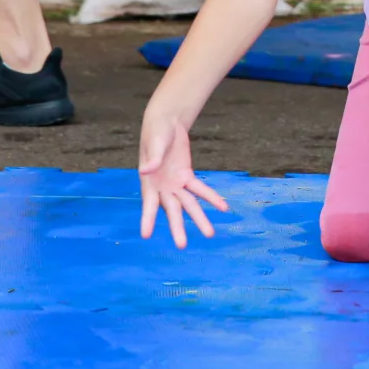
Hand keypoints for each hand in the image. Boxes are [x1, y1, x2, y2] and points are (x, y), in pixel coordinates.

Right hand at [138, 115, 228, 248]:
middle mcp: (163, 188)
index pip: (148, 204)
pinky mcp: (187, 176)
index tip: (146, 235)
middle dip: (177, 228)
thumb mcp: (154, 143)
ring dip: (199, 219)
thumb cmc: (155, 133)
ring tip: (210, 234)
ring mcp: (176, 184)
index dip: (148, 219)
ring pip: (189, 204)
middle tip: (182, 246)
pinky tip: (223, 207)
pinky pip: (201, 189)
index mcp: (149, 182)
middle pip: (172, 210)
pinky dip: (211, 197)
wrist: (167, 123)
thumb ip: (152, 158)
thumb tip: (146, 170)